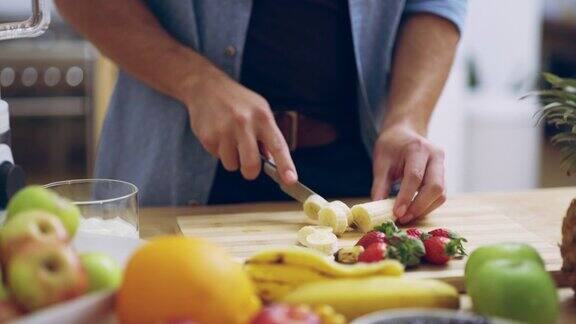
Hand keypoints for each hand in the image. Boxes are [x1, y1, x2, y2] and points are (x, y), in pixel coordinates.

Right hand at [185, 67, 296, 183]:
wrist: (206, 86)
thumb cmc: (238, 101)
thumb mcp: (259, 110)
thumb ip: (267, 136)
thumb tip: (273, 162)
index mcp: (262, 117)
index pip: (278, 145)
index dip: (286, 165)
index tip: (291, 180)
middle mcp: (244, 123)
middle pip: (251, 165)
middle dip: (250, 172)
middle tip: (249, 167)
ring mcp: (224, 130)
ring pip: (232, 165)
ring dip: (232, 158)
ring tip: (230, 139)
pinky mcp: (208, 136)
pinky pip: (217, 157)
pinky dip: (219, 150)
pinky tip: (218, 133)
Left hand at [371, 123, 445, 223]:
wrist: (404, 133)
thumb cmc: (391, 146)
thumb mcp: (381, 161)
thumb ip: (380, 184)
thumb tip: (377, 206)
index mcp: (418, 148)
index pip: (415, 176)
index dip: (406, 197)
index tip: (397, 213)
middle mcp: (436, 156)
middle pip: (435, 186)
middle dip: (419, 206)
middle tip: (402, 218)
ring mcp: (443, 165)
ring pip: (441, 194)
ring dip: (425, 209)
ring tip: (406, 216)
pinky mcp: (443, 176)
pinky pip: (440, 195)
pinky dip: (428, 206)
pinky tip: (413, 210)